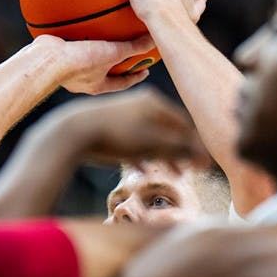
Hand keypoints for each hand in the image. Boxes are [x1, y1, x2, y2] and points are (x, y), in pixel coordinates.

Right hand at [33, 34, 154, 94]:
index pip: (122, 83)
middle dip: (115, 63)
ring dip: (94, 49)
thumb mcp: (112, 53)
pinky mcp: (57, 56)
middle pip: (104, 72)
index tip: (145, 70)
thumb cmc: (79, 62)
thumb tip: (154, 40)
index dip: (135, 76)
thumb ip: (133, 47)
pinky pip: (71, 47)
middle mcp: (83, 80)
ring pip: (86, 59)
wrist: (46, 59)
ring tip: (102, 35)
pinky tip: (79, 23)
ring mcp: (68, 69)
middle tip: (126, 52)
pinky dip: (77, 37)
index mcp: (97, 85)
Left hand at [58, 88, 209, 168]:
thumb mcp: (153, 144)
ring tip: (172, 173)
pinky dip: (141, 155)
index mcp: (155, 103)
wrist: (72, 132)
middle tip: (190, 171)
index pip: (185, 124)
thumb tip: (203, 157)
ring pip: (151, 137)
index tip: (204, 166)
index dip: (196, 146)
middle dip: (181, 152)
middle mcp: (140, 104)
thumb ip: (180, 149)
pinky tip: (141, 170)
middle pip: (169, 130)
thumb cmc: (116, 136)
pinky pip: (132, 142)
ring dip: (164, 155)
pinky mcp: (108, 127)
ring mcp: (124, 115)